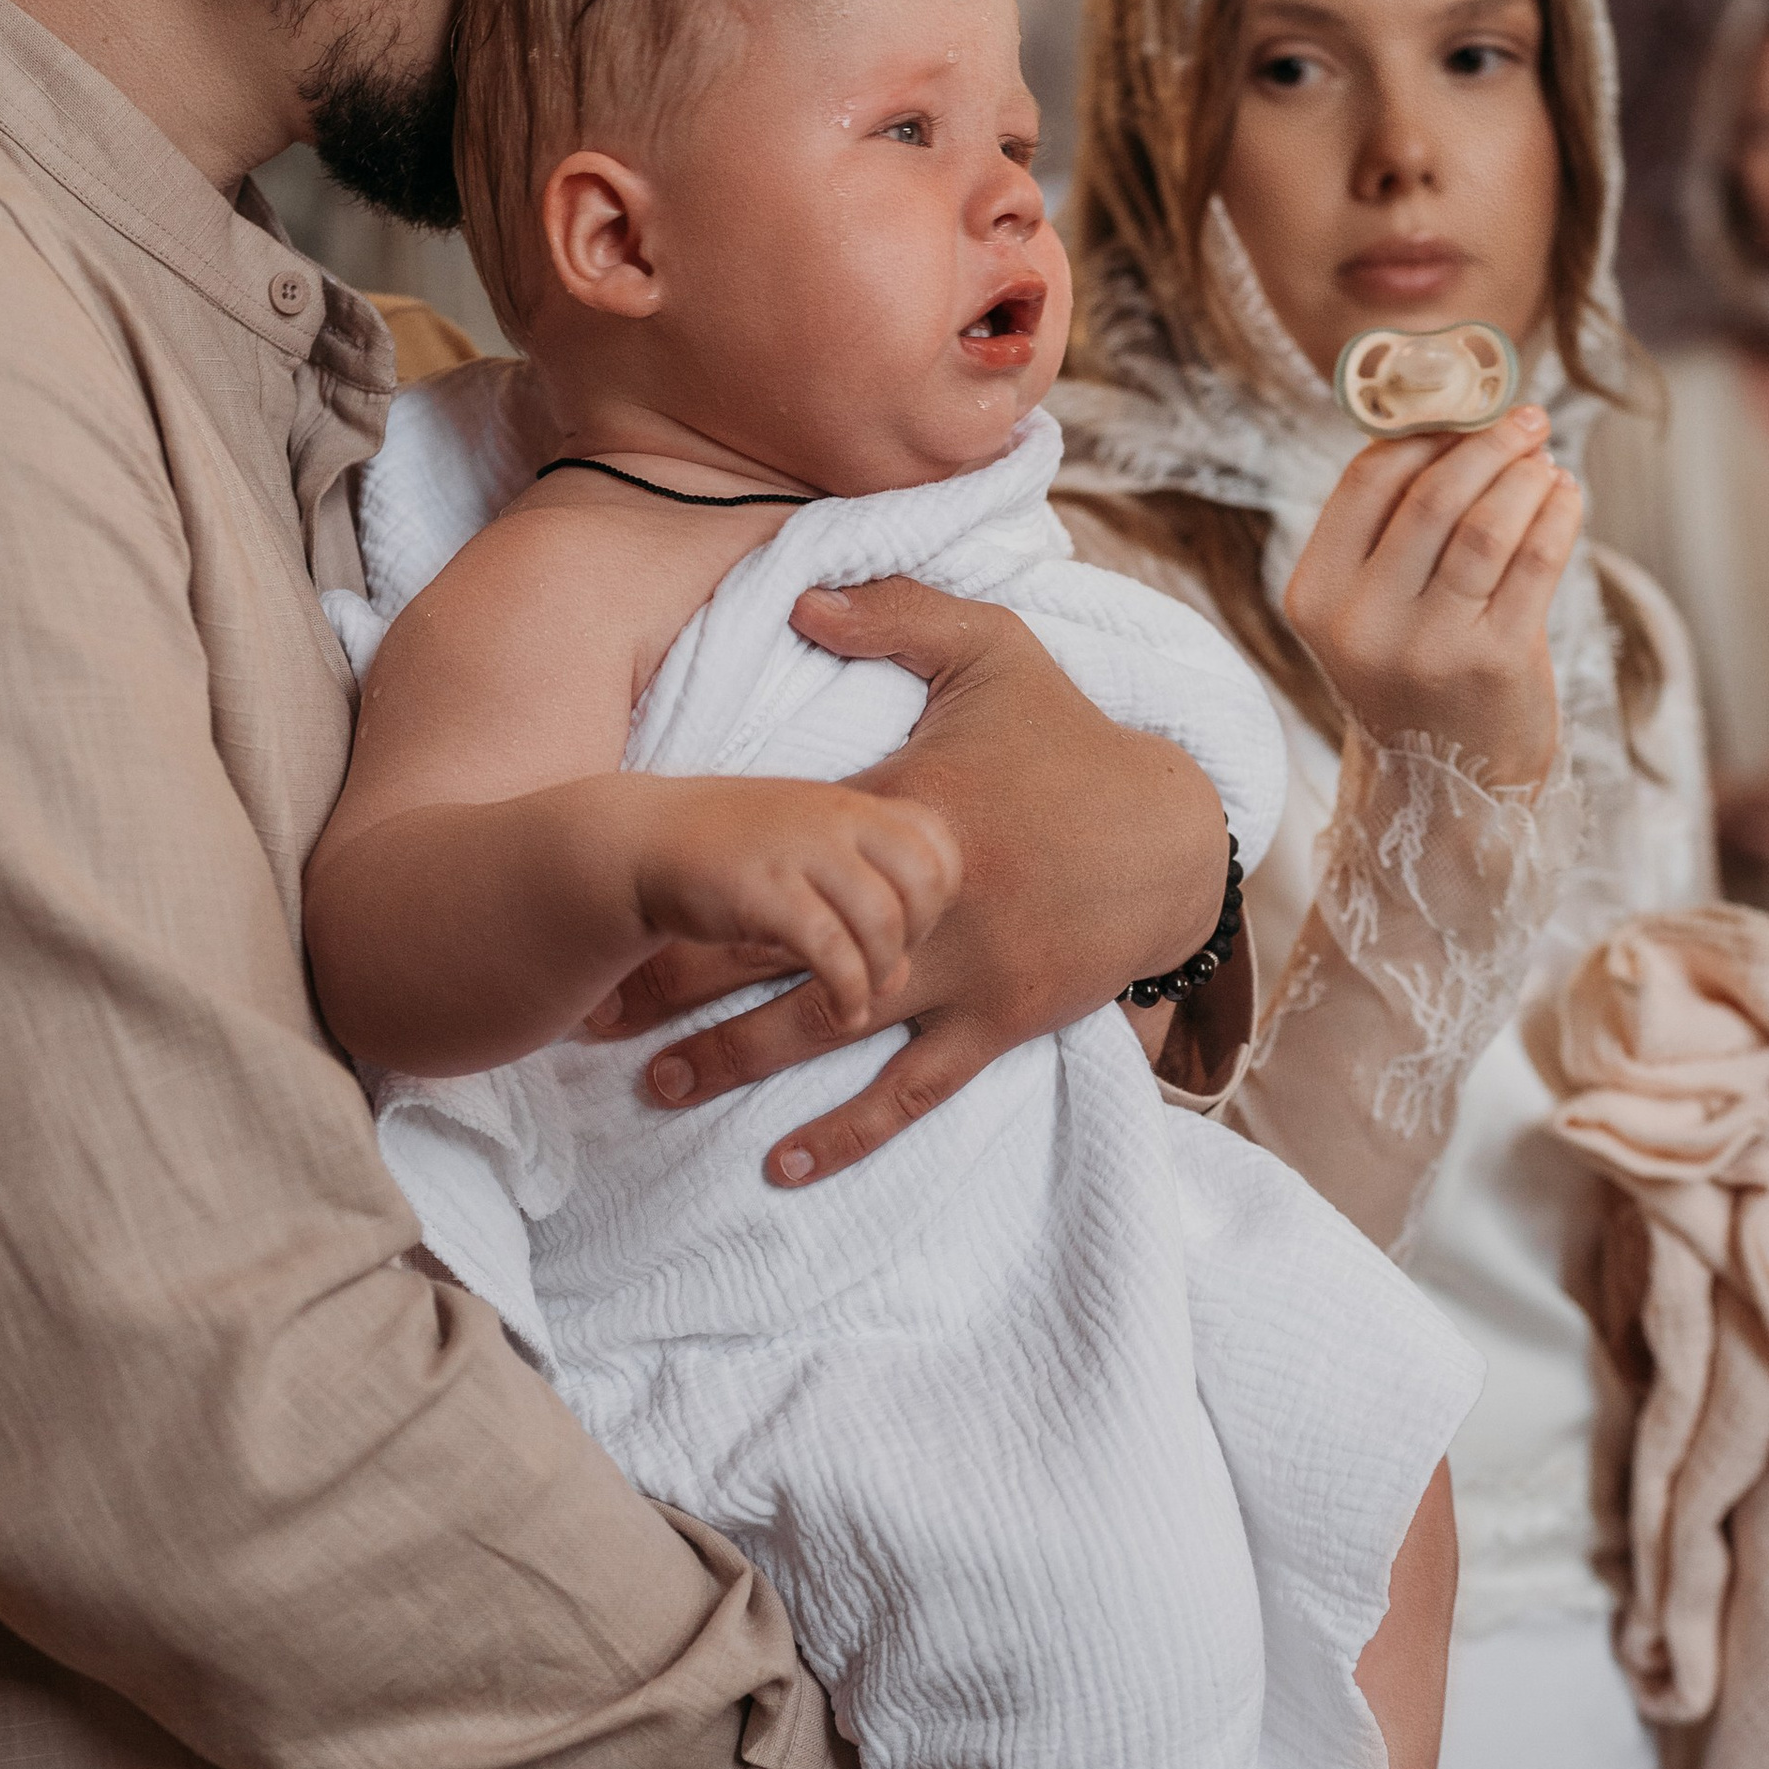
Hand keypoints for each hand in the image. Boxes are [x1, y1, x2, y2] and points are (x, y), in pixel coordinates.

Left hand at [594, 580, 1226, 1182]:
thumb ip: (895, 613)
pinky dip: (847, 1135)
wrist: (1180, 838)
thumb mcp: (996, 651)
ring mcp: (955, 973)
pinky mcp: (996, 1024)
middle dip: (672, 986)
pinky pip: (911, 1093)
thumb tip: (797, 598)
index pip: (766, 854)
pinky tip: (781, 1170)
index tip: (599, 904)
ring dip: (733, 1063)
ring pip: (823, 1029)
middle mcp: (913, 903)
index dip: (679, 886)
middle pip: (770, 950)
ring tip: (653, 1091)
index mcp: (896, 814)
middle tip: (587, 1014)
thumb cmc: (1077, 740)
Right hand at [615, 775, 960, 1044]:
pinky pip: (832, 951)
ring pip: (883, 921)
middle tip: (889, 964)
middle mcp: (834, 820)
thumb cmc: (732, 851)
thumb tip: (905, 970)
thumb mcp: (808, 853)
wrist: (639, 841)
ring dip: (883, 972)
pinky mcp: (764, 894)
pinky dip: (848, 991)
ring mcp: (799, 853)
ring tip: (863, 999)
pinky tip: (844, 1011)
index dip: (938, 895)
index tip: (910, 928)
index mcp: (852, 804)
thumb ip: (863, 892)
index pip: (937, 843)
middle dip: (919, 936)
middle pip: (923, 882)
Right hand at [1284, 407, 1584, 787]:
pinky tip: (1566, 494)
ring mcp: (1429, 646)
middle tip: (1525, 418)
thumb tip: (1454, 420)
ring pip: (1487, 524)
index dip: (1422, 430)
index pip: (1366, 481)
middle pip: (1431, 495)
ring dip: (1527, 474)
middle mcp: (1364, 622)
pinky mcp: (1495, 664)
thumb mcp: (1375, 609)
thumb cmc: (1417, 676)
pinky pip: (1535, 560)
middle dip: (1487, 442)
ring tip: (1546, 459)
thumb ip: (1393, 529)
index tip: (1465, 410)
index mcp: (1316, 597)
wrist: (1447, 790)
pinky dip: (1558, 513)